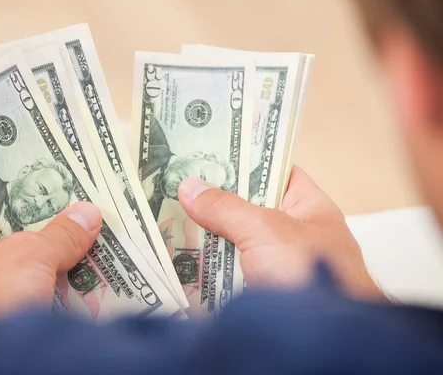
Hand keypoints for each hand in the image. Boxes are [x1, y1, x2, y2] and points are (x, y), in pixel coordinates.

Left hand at [0, 194, 101, 335]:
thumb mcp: (30, 256)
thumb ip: (60, 233)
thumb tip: (88, 215)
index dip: (24, 189)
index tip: (57, 181)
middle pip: (7, 232)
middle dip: (46, 226)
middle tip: (80, 211)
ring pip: (20, 264)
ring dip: (52, 257)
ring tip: (88, 240)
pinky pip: (24, 291)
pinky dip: (48, 285)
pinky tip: (80, 276)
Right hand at [178, 166, 383, 299]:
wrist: (322, 339)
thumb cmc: (309, 272)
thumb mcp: (264, 229)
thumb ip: (226, 207)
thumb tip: (189, 187)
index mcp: (309, 207)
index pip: (276, 172)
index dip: (246, 160)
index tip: (209, 154)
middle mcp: (295, 233)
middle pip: (250, 207)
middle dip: (217, 200)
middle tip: (179, 187)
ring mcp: (279, 264)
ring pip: (238, 241)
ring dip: (210, 235)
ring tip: (172, 218)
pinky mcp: (263, 290)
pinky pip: (233, 270)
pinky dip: (212, 264)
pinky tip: (184, 257)